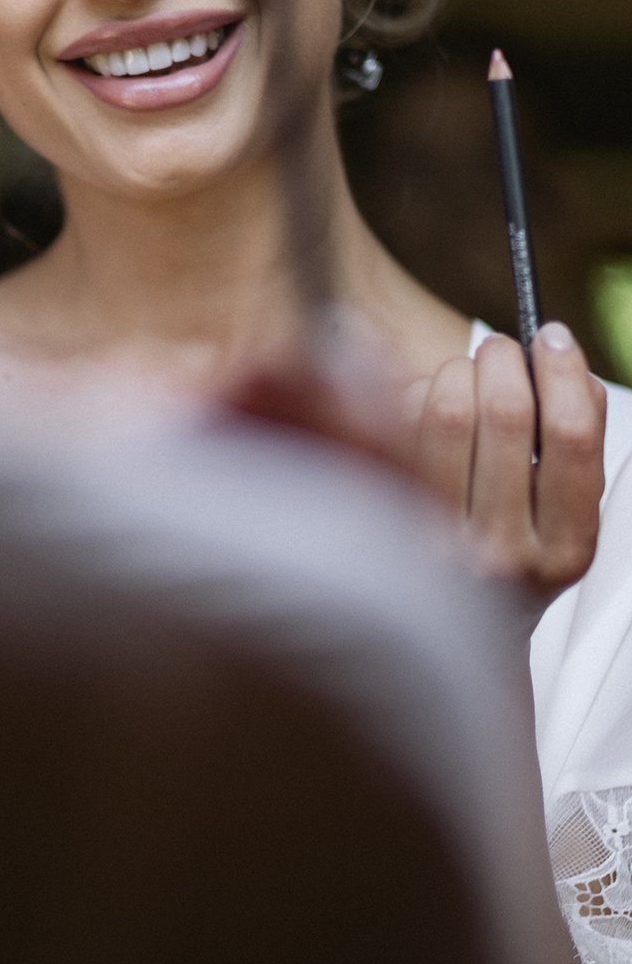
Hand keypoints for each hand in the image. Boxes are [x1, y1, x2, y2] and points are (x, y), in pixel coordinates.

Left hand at [404, 324, 604, 620]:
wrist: (458, 628)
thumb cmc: (518, 550)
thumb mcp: (567, 514)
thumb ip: (579, 439)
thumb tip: (556, 353)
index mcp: (565, 548)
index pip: (571, 437)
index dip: (563, 370)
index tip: (552, 336)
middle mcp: (501, 554)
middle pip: (504, 412)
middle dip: (504, 358)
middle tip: (501, 348)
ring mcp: (438, 542)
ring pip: (446, 411)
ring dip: (457, 372)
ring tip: (464, 376)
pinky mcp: (384, 523)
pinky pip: (396, 426)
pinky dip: (413, 399)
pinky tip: (425, 407)